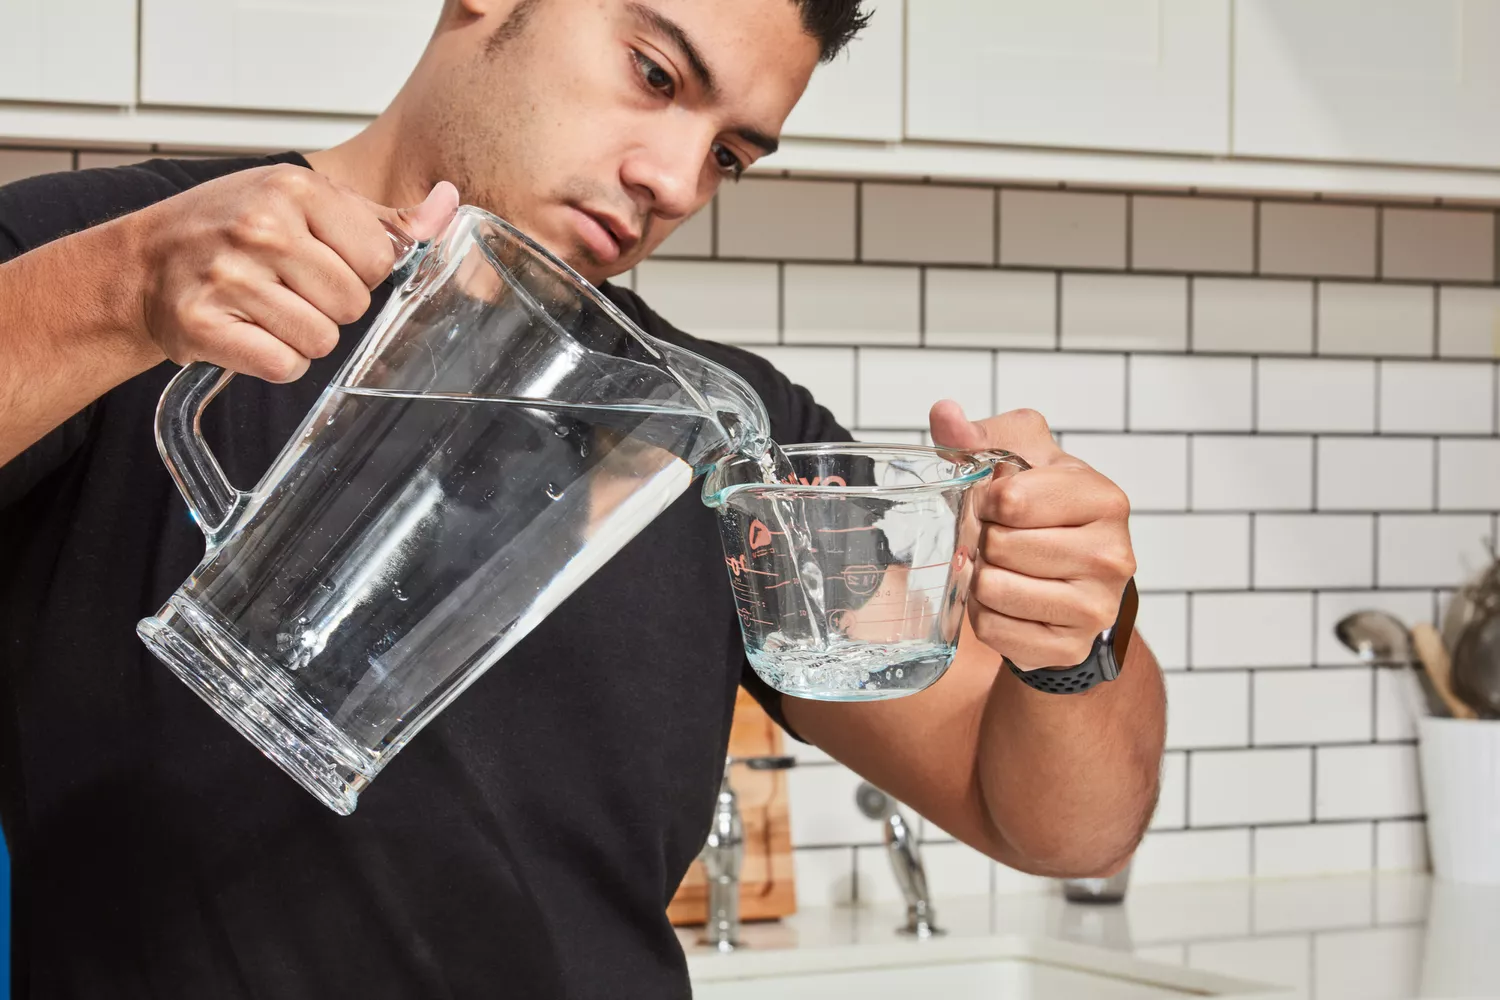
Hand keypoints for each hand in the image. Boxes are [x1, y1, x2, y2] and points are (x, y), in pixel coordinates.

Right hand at [128, 165, 458, 382]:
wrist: (141, 263)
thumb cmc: (228, 228)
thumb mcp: (303, 204)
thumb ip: (381, 219)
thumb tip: (449, 205)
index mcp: (294, 188)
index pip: (379, 259)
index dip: (358, 272)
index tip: (321, 261)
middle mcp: (260, 226)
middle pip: (353, 304)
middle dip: (329, 307)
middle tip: (287, 288)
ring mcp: (228, 275)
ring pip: (321, 341)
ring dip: (300, 337)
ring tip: (264, 309)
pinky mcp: (203, 324)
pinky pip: (283, 366)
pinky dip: (273, 361)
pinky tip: (248, 334)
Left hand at [929, 401, 1134, 669]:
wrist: (1076, 581)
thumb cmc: (1047, 513)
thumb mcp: (1022, 460)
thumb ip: (980, 435)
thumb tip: (945, 414)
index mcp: (1103, 498)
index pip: (1010, 499)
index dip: (986, 500)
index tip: (995, 504)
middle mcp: (1111, 555)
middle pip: (999, 546)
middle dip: (984, 541)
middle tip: (999, 540)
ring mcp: (1095, 607)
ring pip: (993, 590)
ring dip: (981, 579)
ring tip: (1002, 569)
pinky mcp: (1070, 646)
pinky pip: (994, 629)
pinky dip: (986, 616)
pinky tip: (1007, 602)